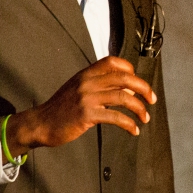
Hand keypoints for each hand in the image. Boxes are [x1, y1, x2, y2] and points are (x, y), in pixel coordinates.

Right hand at [3, 57, 156, 159]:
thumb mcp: (79, 89)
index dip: (130, 70)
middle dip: (144, 88)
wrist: (40, 124)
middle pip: (124, 78)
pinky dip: (129, 124)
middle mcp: (87, 82)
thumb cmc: (62, 108)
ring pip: (124, 97)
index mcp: (86, 73)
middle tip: (153, 99)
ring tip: (145, 118)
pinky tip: (134, 130)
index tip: (138, 83)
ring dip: (139, 108)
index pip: (113, 62)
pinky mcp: (86, 114)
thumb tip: (130, 90)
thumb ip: (100, 86)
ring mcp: (87, 98)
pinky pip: (115, 117)